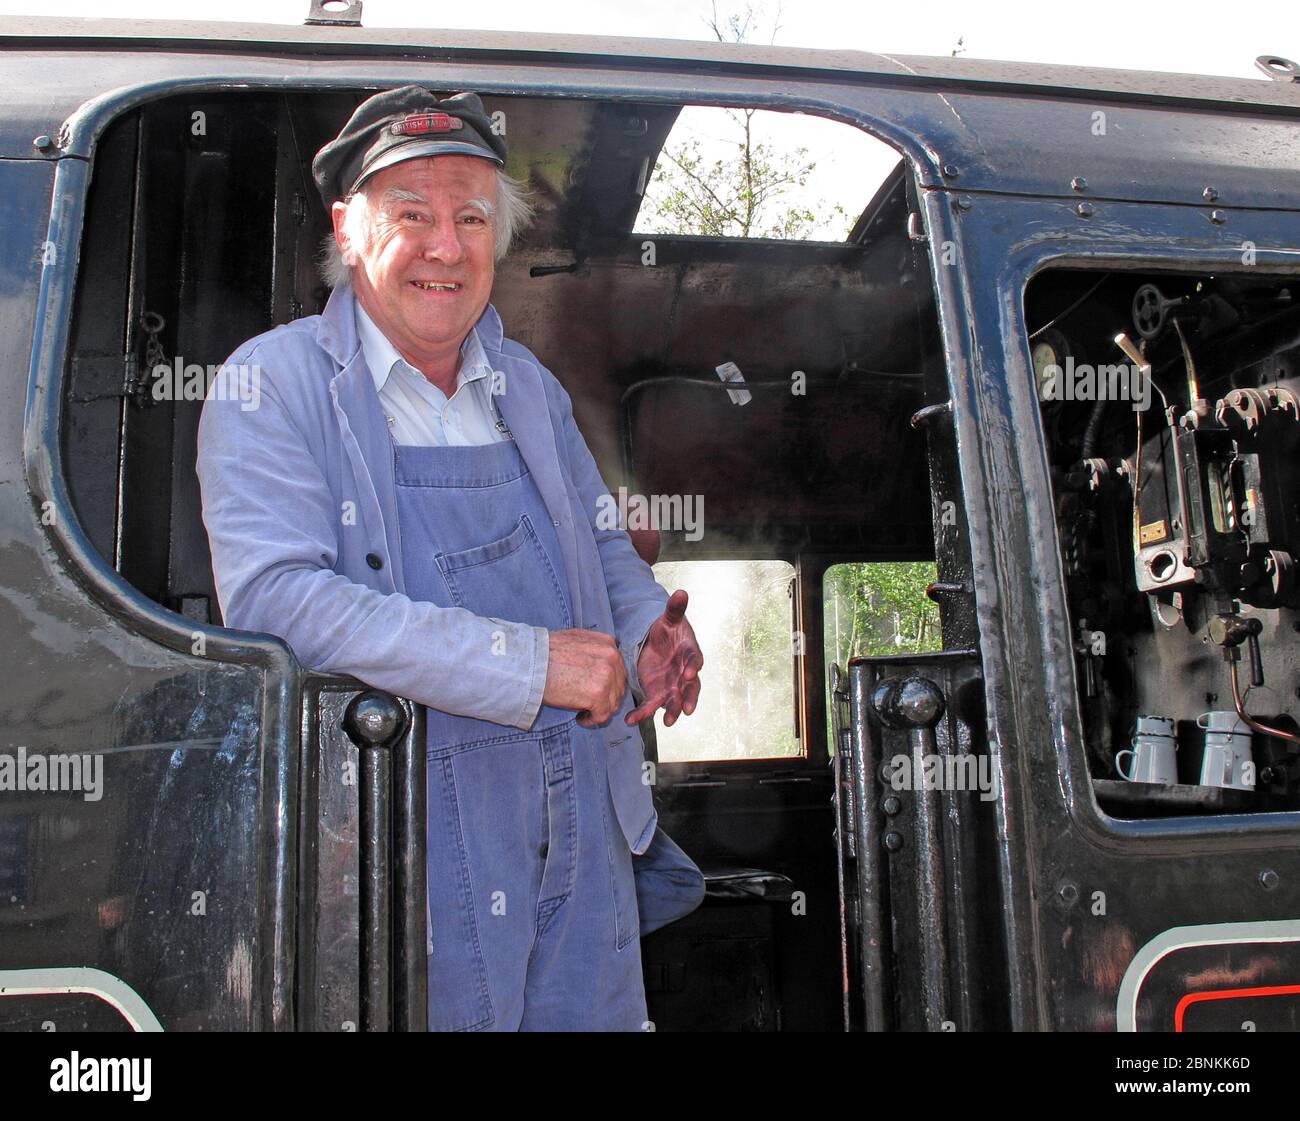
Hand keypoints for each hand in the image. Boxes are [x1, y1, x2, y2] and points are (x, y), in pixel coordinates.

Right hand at [543, 628, 627, 727]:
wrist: (530, 663)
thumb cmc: (545, 652)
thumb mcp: (575, 639)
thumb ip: (593, 648)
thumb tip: (599, 661)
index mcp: (608, 643)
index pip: (617, 668)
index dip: (608, 681)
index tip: (595, 689)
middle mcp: (612, 657)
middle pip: (618, 685)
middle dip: (606, 697)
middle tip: (591, 704)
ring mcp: (607, 676)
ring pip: (612, 702)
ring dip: (600, 709)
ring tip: (584, 711)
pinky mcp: (598, 695)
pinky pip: (603, 715)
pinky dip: (592, 720)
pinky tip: (580, 718)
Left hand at [627, 590, 702, 726]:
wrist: (655, 642)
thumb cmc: (667, 630)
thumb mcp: (669, 618)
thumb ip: (674, 609)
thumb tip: (681, 592)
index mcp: (690, 653)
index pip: (695, 660)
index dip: (693, 667)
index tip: (690, 673)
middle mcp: (684, 673)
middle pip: (691, 688)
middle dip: (689, 699)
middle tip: (687, 709)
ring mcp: (672, 685)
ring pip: (674, 701)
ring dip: (671, 711)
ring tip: (667, 721)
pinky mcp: (657, 693)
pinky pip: (650, 705)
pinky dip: (641, 713)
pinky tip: (630, 720)